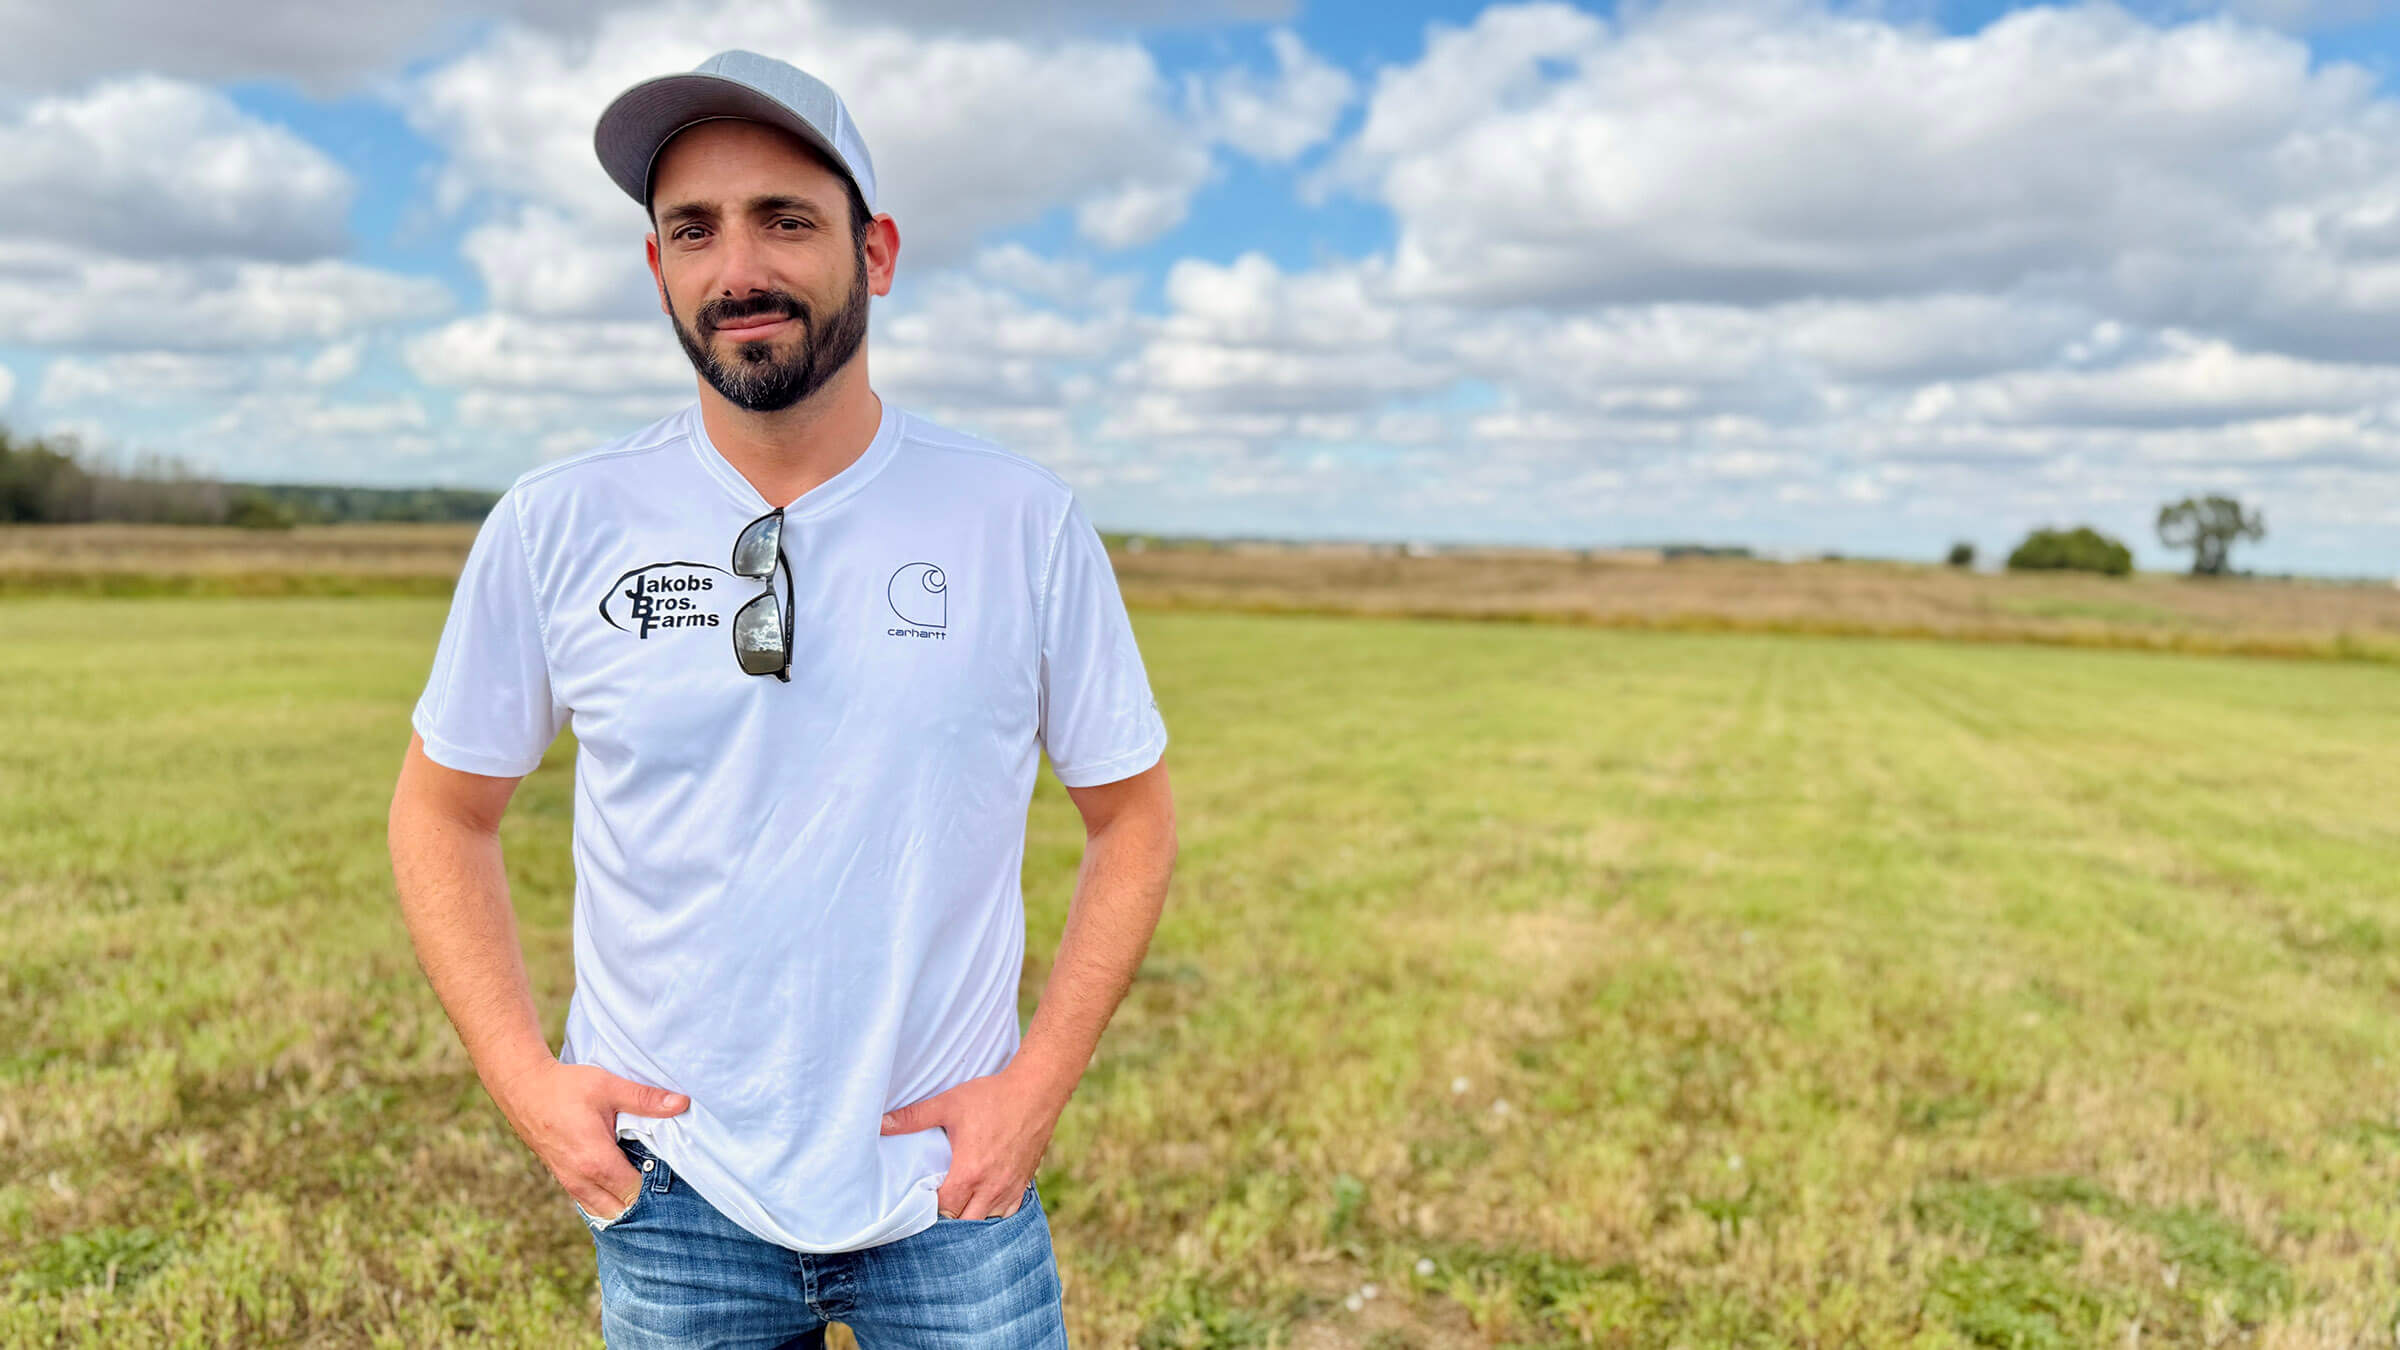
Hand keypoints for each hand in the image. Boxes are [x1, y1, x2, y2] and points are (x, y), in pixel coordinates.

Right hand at [488, 1058, 688, 1221]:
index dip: (654, 1184)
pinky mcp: (563, 1180)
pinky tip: (620, 1181)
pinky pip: (590, 1203)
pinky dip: (607, 1199)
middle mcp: (581, 1179)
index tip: (668, 1168)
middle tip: (658, 1175)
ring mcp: (569, 1183)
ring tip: (641, 1178)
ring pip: (603, 1211)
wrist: (524, 1090)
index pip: (635, 1193)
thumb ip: (646, 1099)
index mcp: (596, 1161)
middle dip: (641, 1198)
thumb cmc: (566, 1088)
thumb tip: (682, 1103)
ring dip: (623, 1201)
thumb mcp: (609, 1087)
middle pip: (620, 1209)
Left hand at [879, 1065, 1063, 1220]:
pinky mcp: (1025, 1183)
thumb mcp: (949, 1104)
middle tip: (938, 1201)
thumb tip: (881, 1123)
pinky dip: (994, 1212)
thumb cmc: (992, 1097)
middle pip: (964, 1222)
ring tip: (959, 1204)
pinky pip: (1009, 1213)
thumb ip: (913, 1117)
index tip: (923, 1196)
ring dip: (971, 1217)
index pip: (943, 1209)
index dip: (930, 1206)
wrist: (1036, 1090)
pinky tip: (984, 1201)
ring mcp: (1011, 1188)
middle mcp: (991, 1187)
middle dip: (949, 1216)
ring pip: (987, 1221)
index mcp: (969, 1173)